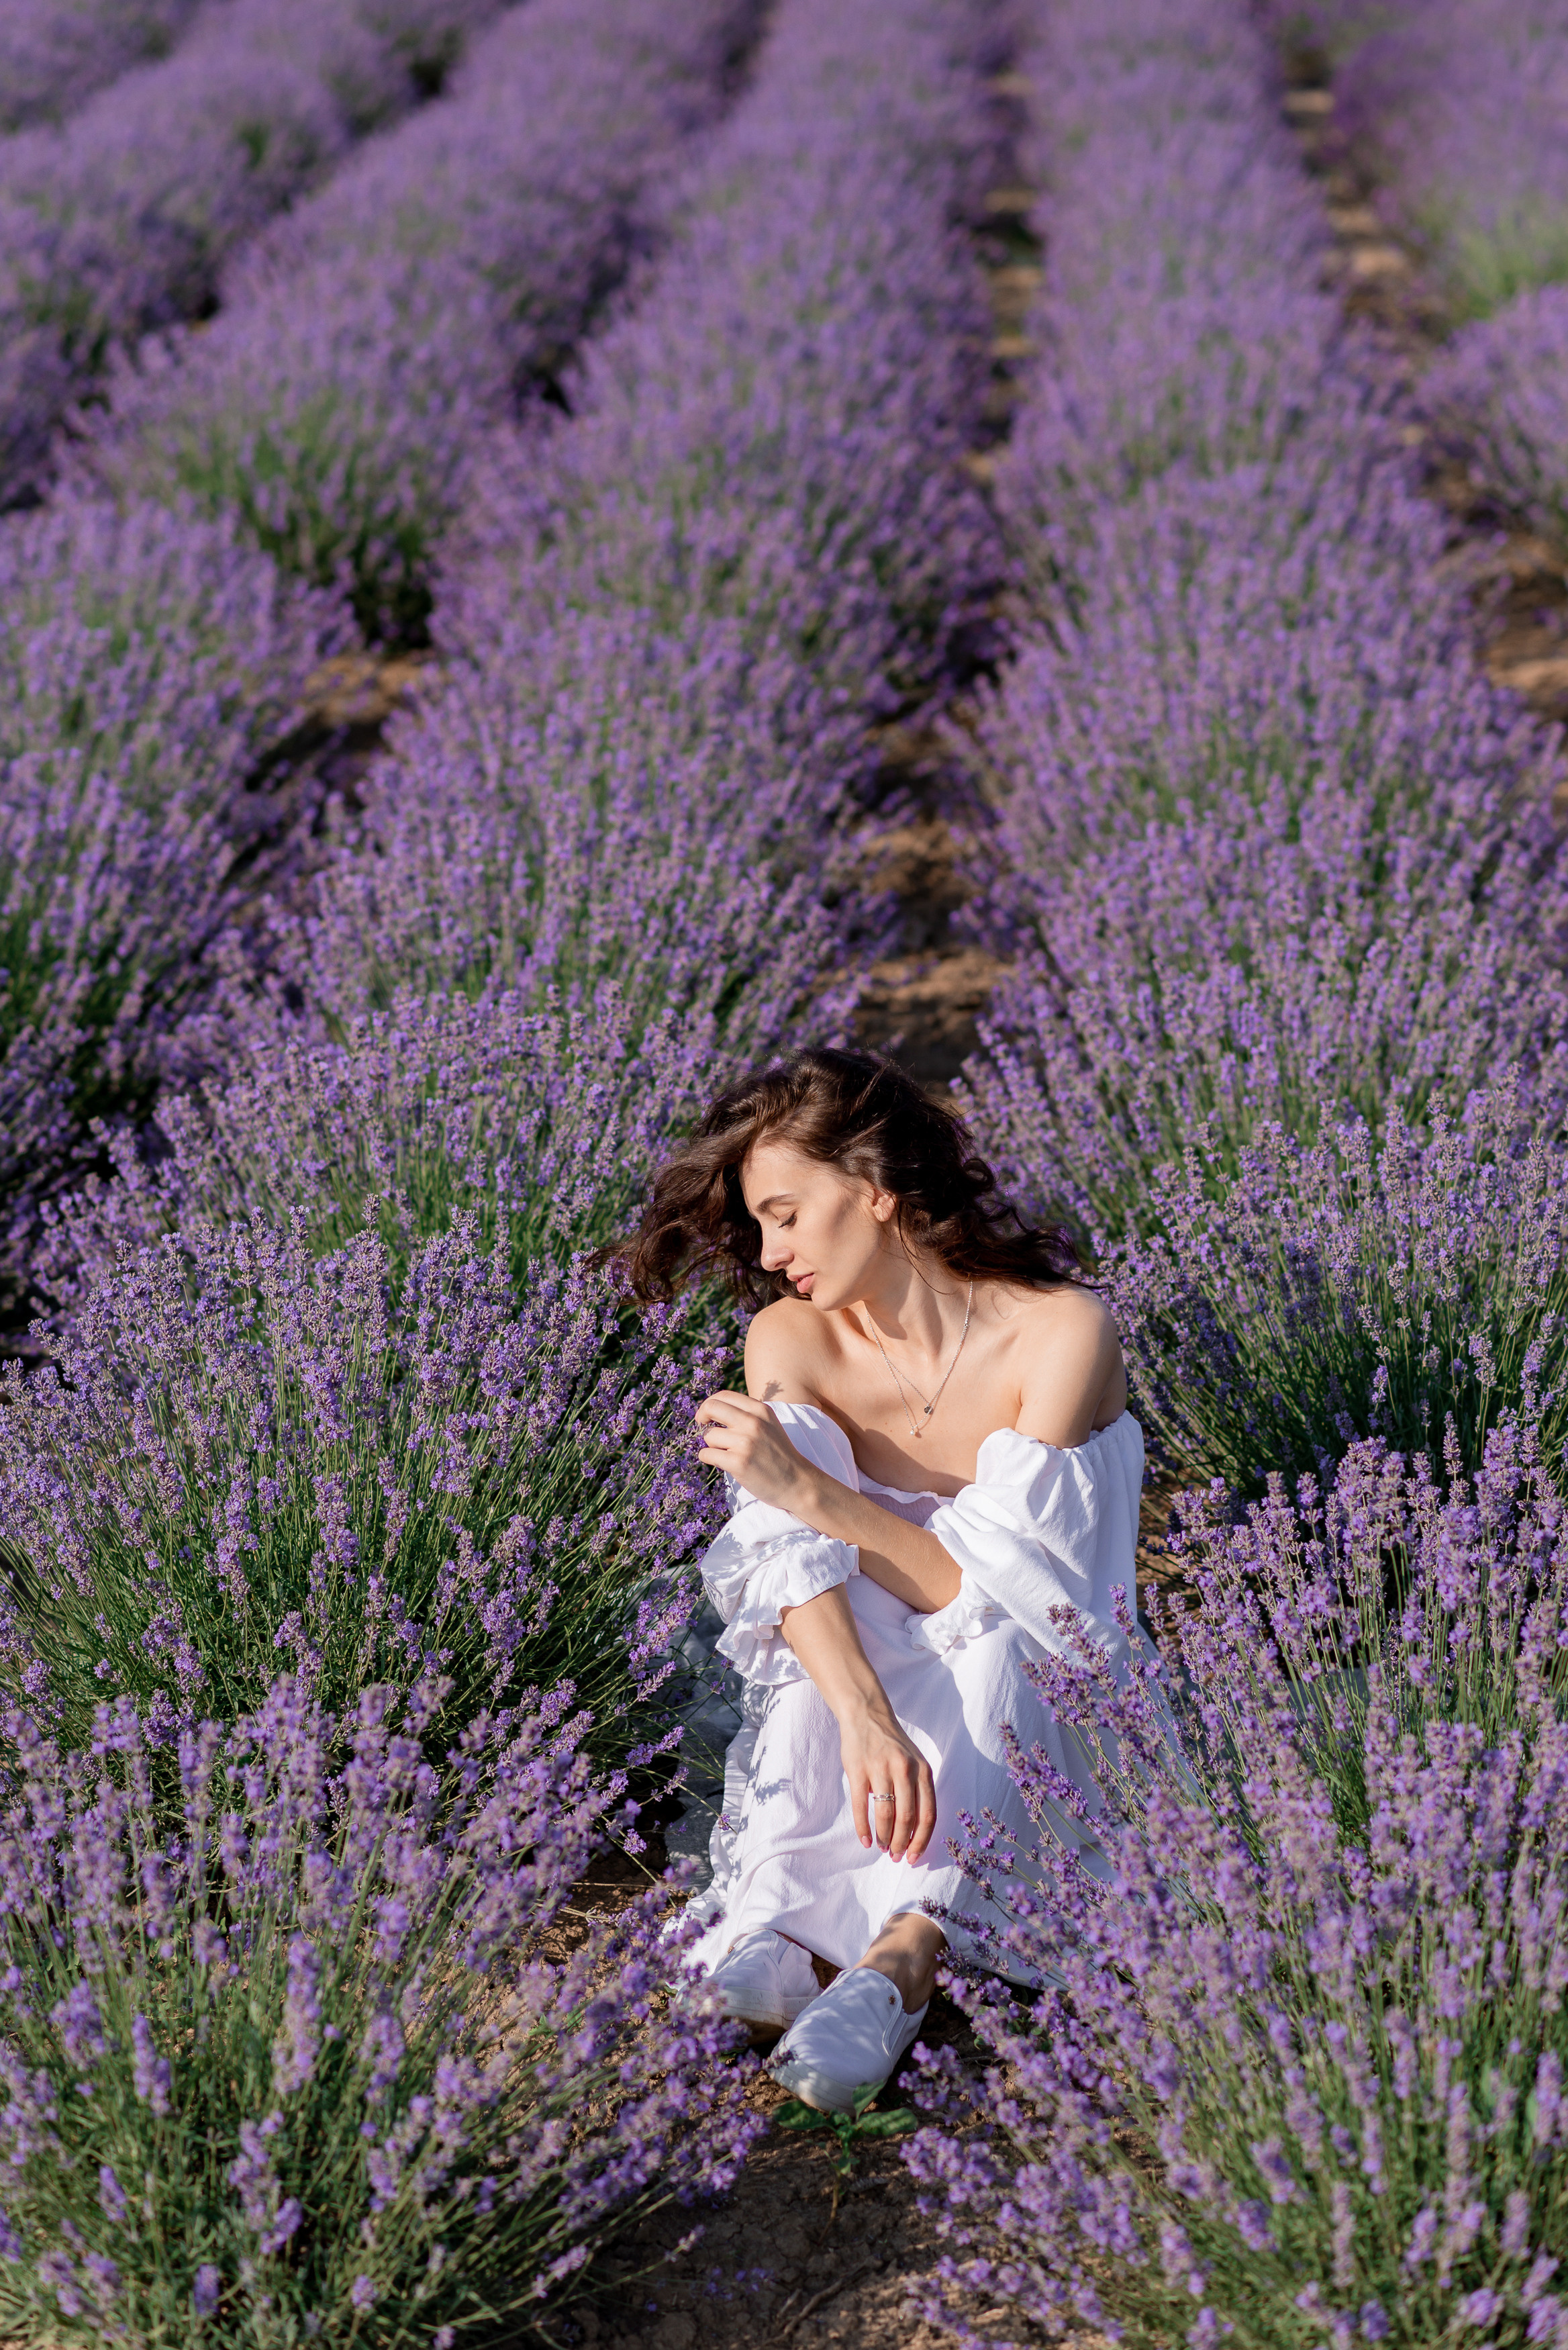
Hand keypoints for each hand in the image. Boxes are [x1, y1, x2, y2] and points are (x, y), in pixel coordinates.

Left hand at [696, 1390, 814, 1511]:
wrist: (797, 1482)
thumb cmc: (779, 1455)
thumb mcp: (769, 1425)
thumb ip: (747, 1415)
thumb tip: (713, 1409)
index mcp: (760, 1410)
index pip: (724, 1396)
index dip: (709, 1404)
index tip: (706, 1416)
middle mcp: (753, 1422)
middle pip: (711, 1408)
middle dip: (701, 1418)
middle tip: (702, 1427)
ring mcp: (745, 1442)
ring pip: (708, 1435)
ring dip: (711, 1445)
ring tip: (726, 1453)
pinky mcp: (738, 1462)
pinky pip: (706, 1454)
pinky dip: (708, 1458)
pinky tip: (721, 1463)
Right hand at [840, 1704, 936, 1862]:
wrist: (866, 1715)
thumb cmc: (892, 1744)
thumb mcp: (914, 1763)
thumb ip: (917, 1791)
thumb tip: (914, 1832)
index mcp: (923, 1771)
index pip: (928, 1815)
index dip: (922, 1841)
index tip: (914, 1857)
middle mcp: (904, 1770)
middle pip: (907, 1819)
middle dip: (901, 1843)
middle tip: (895, 1856)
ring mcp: (880, 1769)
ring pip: (885, 1815)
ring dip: (884, 1837)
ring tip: (882, 1848)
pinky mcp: (858, 1770)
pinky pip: (861, 1807)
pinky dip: (863, 1829)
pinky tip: (865, 1840)